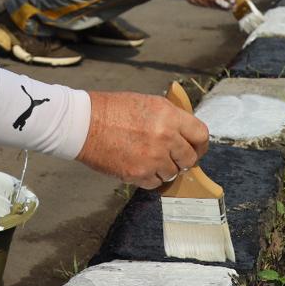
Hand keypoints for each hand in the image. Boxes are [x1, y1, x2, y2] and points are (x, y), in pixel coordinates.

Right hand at [75, 90, 208, 188]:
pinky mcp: (138, 173)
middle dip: (182, 159)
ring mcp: (153, 158)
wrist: (83, 123)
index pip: (201, 135)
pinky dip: (149, 178)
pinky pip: (155, 183)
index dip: (200, 144)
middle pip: (190, 159)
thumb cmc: (111, 109)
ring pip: (172, 173)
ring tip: (148, 159)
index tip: (195, 148)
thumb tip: (185, 132)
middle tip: (170, 156)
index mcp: (169, 116)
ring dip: (164, 169)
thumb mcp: (147, 102)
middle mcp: (165, 137)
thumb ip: (170, 117)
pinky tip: (138, 166)